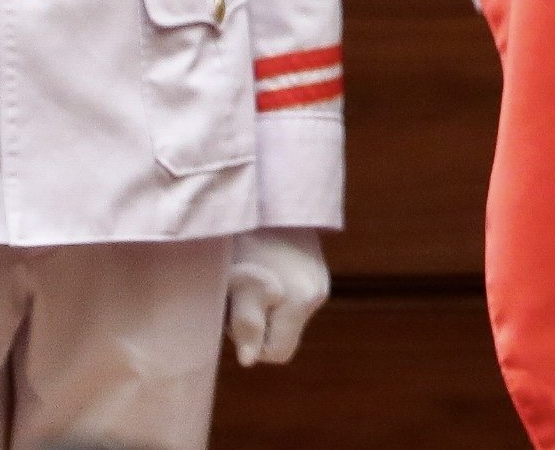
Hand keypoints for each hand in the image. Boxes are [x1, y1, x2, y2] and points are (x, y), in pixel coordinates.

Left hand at [226, 228, 328, 366]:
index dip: (251, 343)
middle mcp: (318, 293)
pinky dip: (277, 289)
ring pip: (288, 313)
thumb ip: (245, 325)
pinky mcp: (316, 263)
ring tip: (249, 274)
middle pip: (284, 333)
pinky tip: (261, 265)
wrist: (266, 194)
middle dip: (260, 324)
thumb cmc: (242, 240)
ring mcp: (320, 277)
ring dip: (267, 305)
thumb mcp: (236, 284)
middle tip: (238, 294)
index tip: (234, 316)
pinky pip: (294, 293)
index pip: (277, 353)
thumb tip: (249, 361)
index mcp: (300, 302)